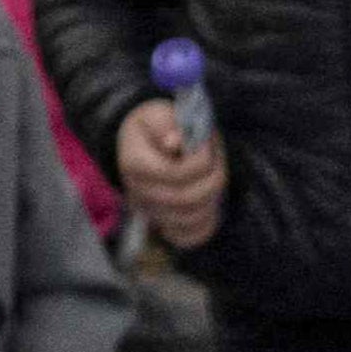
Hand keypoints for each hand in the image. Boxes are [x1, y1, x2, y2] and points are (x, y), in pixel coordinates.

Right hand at [108, 104, 224, 248]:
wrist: (142, 143)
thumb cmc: (155, 127)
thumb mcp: (158, 114)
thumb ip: (167, 123)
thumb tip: (175, 142)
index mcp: (135, 164)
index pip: (178, 173)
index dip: (203, 158)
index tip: (206, 142)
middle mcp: (139, 193)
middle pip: (188, 199)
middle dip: (214, 177)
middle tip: (216, 159)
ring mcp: (151, 212)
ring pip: (191, 219)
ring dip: (213, 197)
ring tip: (211, 176)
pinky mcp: (164, 224)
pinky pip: (188, 237)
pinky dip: (205, 224)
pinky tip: (209, 204)